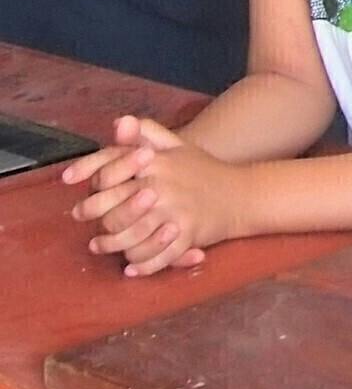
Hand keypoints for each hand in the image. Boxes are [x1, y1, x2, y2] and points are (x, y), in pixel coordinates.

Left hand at [70, 117, 228, 276]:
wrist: (243, 194)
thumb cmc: (202, 169)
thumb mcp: (177, 145)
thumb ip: (146, 132)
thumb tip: (119, 121)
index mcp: (156, 164)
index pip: (108, 175)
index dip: (87, 179)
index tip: (70, 183)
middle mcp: (163, 189)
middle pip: (112, 213)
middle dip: (93, 218)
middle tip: (84, 219)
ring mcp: (175, 215)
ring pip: (129, 240)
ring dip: (111, 246)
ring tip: (100, 245)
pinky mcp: (187, 237)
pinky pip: (155, 257)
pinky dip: (141, 266)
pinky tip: (131, 267)